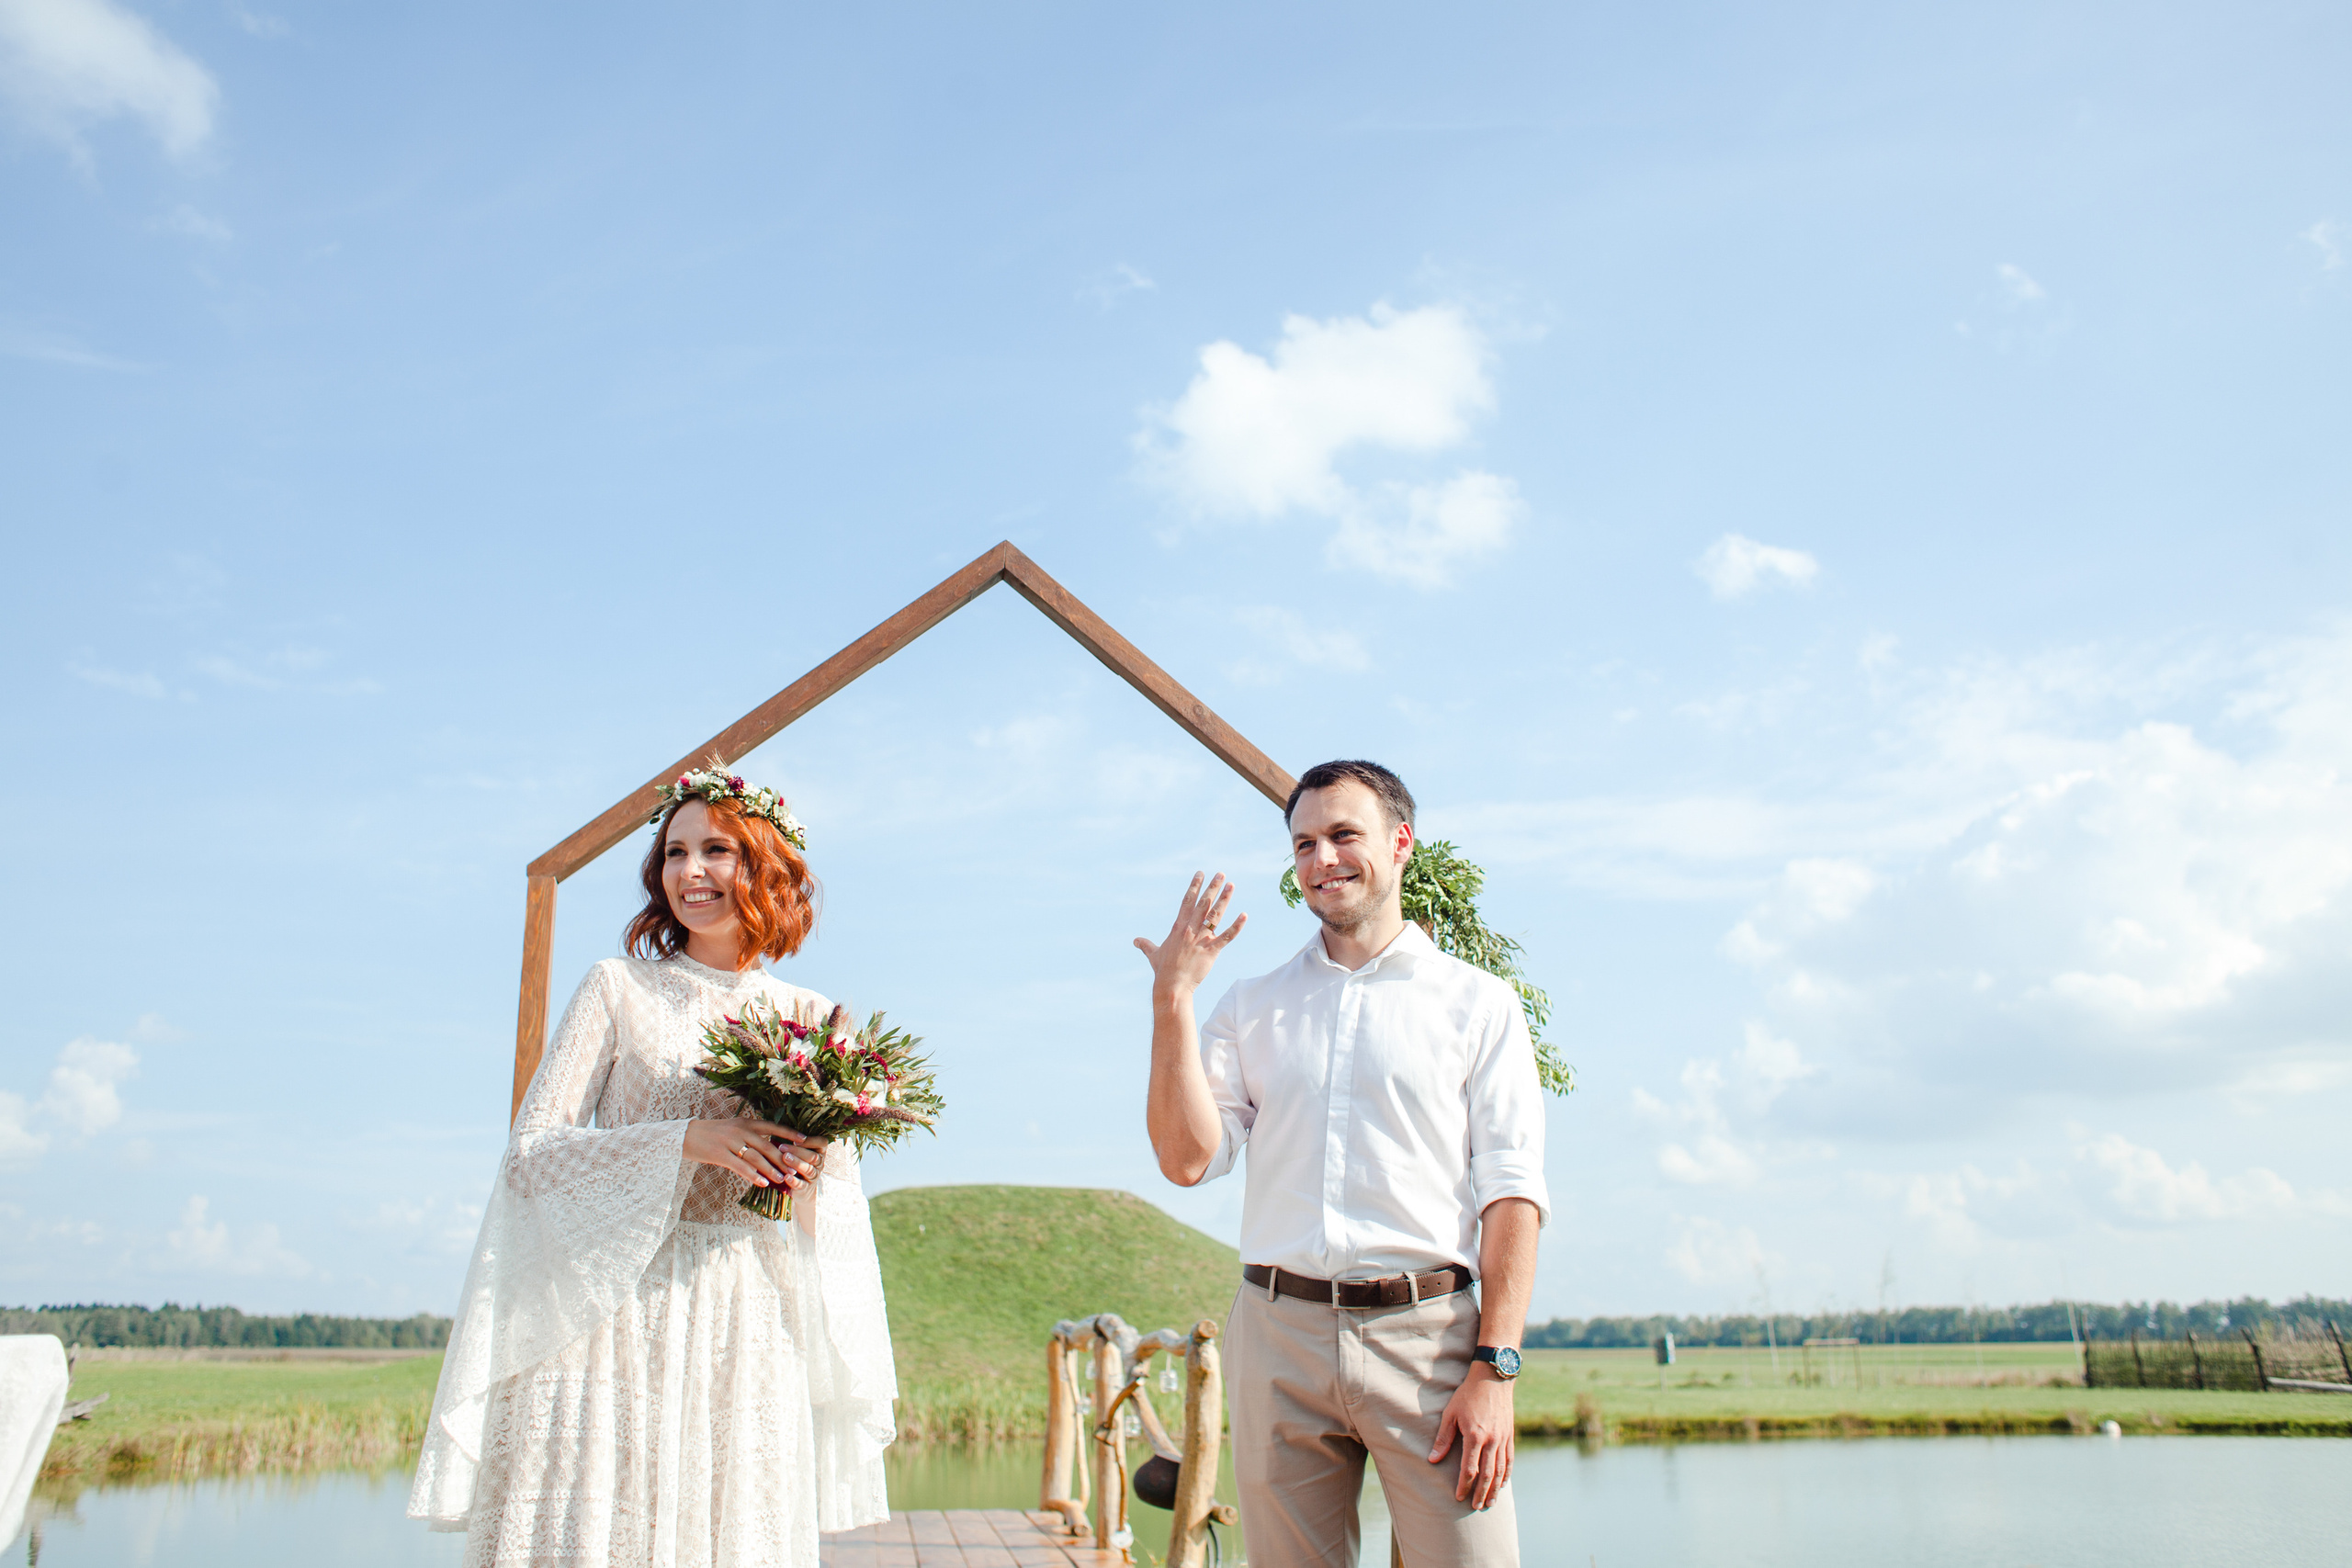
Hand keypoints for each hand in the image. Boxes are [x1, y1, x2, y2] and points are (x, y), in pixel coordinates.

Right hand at [683, 1116, 813, 1191]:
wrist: (685, 1136)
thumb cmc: (711, 1135)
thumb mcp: (732, 1129)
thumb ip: (749, 1136)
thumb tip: (768, 1148)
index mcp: (745, 1122)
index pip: (772, 1127)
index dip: (789, 1133)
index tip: (805, 1139)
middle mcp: (740, 1130)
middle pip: (767, 1145)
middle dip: (783, 1159)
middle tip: (796, 1169)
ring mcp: (729, 1142)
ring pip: (755, 1157)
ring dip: (771, 1170)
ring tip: (783, 1180)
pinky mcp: (719, 1154)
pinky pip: (740, 1166)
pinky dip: (753, 1175)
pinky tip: (762, 1183)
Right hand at [1133, 873, 1247, 1000]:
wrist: (1172, 986)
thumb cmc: (1163, 970)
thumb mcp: (1153, 954)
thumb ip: (1146, 945)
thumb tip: (1136, 941)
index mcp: (1178, 927)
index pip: (1187, 901)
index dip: (1194, 886)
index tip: (1200, 873)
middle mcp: (1190, 930)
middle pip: (1203, 904)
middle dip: (1212, 887)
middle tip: (1221, 874)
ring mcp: (1201, 940)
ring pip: (1215, 915)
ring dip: (1224, 899)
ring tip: (1231, 886)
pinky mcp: (1211, 951)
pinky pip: (1227, 936)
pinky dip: (1236, 926)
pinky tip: (1244, 915)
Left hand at [1428, 1362, 1514, 1510]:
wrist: (1493, 1378)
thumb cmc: (1467, 1394)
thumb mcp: (1450, 1413)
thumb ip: (1443, 1438)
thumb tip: (1433, 1459)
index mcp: (1474, 1436)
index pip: (1469, 1468)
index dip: (1464, 1485)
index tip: (1458, 1496)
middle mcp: (1491, 1440)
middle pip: (1487, 1474)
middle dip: (1480, 1492)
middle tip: (1475, 1506)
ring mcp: (1503, 1438)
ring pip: (1500, 1470)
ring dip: (1494, 1489)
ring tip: (1489, 1502)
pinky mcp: (1510, 1435)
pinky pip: (1509, 1459)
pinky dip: (1506, 1474)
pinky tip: (1502, 1484)